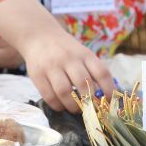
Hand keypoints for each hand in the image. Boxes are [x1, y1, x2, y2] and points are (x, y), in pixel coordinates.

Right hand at [0, 0, 114, 112]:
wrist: (39, 36)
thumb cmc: (66, 50)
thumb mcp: (82, 53)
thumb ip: (93, 71)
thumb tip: (104, 97)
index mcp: (84, 54)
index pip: (101, 73)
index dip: (108, 90)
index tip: (108, 102)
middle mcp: (68, 59)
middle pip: (83, 84)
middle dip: (89, 102)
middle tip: (90, 109)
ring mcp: (51, 66)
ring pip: (65, 92)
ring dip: (73, 106)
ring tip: (76, 109)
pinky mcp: (37, 75)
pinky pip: (49, 96)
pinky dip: (57, 105)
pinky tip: (61, 105)